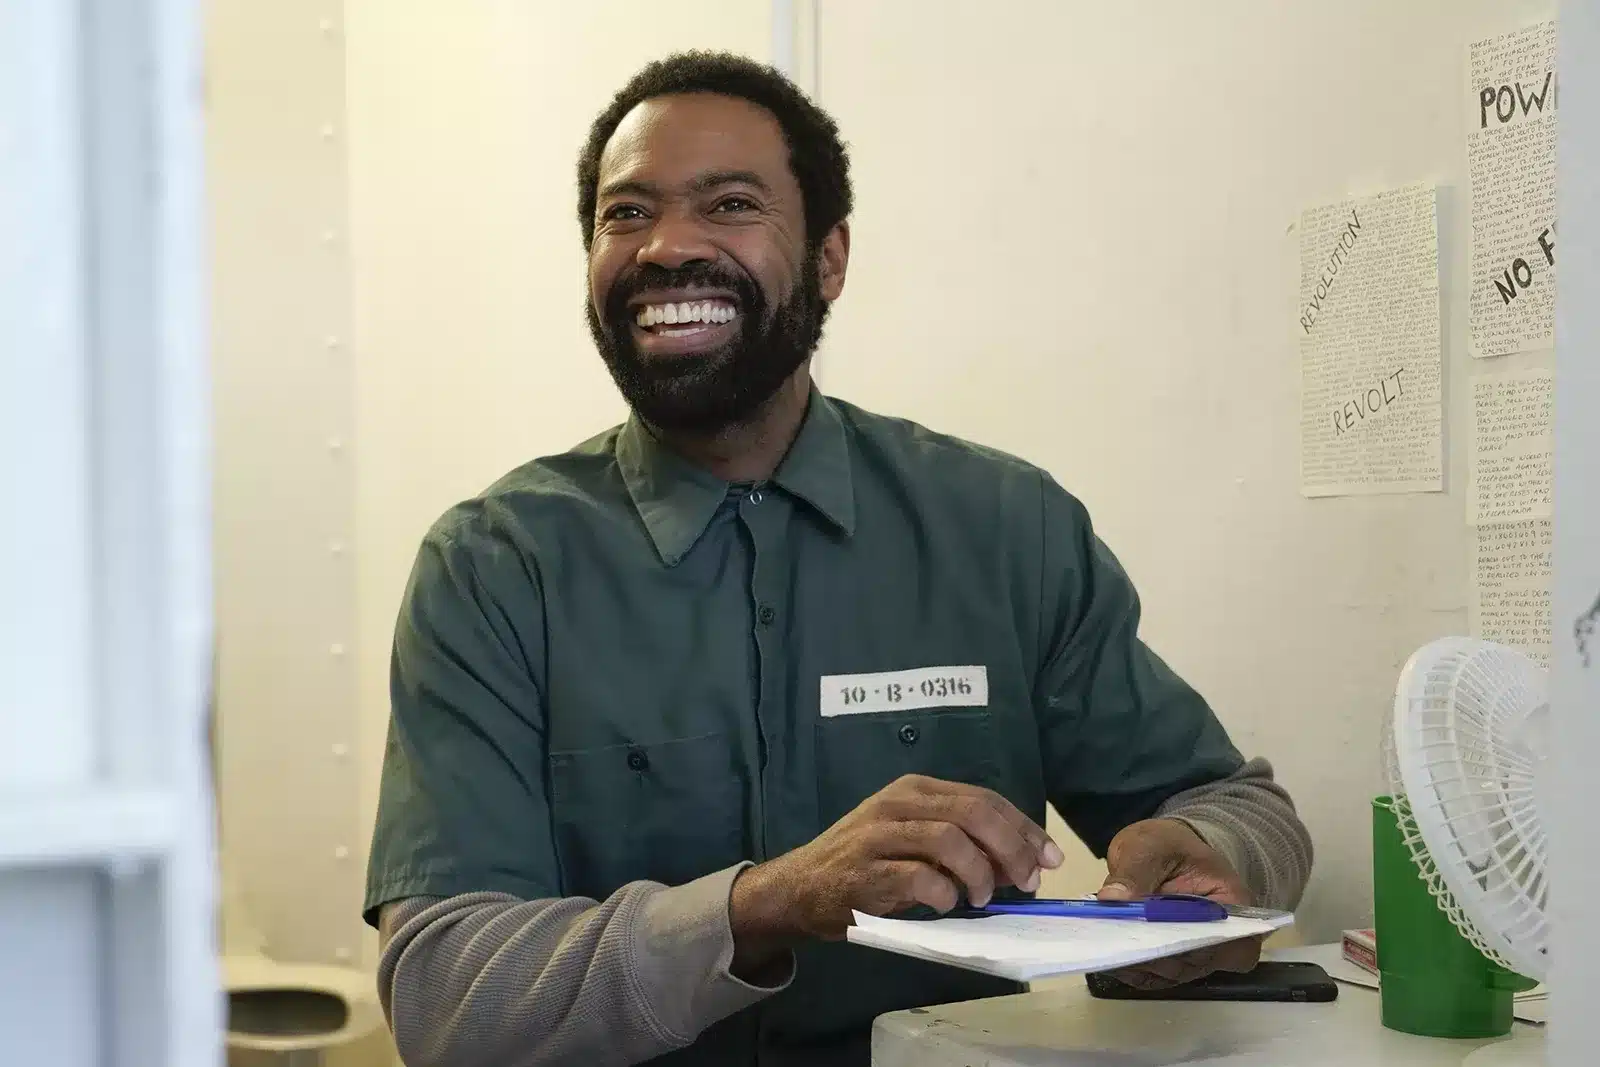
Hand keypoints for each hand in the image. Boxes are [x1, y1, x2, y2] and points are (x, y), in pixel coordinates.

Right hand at [729, 774, 1062, 973]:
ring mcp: (880, 834)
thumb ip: (963, 844)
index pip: (984, 798)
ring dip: (979, 873)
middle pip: (974, 813)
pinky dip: (943, 893)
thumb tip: (1021, 864)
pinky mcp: (866, 870)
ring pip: (950, 839)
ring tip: (982, 898)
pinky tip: (946, 905)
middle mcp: (899, 803)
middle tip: (1028, 881)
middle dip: (1012, 847)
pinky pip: (919, 878)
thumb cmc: (867, 863)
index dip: (1024, 827)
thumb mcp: (915, 841)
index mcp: (916, 789)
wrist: (802, 886)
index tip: (1050, 857)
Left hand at [1092, 818, 1260, 989]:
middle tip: (1118, 942)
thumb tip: (1112, 899)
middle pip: (1196, 962)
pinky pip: (1155, 975)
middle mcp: (1222, 937)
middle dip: (1156, 956)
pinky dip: (1132, 968)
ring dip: (1140, 964)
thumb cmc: (1167, 844)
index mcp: (1233, 905)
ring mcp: (1197, 952)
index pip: (1230, 943)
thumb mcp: (1149, 846)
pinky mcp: (1172, 959)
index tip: (1153, 939)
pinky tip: (1110, 953)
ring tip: (1108, 946)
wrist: (1163, 851)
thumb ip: (1135, 871)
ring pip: (1172, 973)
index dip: (1193, 948)